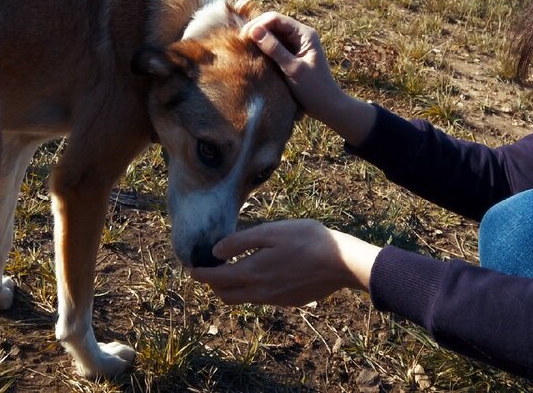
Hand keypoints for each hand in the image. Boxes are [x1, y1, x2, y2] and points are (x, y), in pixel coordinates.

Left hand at [189, 220, 380, 306]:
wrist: (342, 263)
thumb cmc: (308, 240)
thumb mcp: (271, 232)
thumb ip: (241, 242)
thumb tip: (216, 252)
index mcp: (252, 273)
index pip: (215, 279)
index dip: (200, 274)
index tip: (190, 269)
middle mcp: (260, 292)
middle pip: (226, 296)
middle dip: (212, 285)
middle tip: (208, 271)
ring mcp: (275, 299)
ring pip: (244, 299)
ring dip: (232, 288)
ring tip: (231, 272)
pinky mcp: (289, 301)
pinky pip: (262, 298)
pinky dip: (252, 289)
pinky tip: (261, 274)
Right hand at [242, 12, 375, 144]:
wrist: (327, 106)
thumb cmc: (314, 89)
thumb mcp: (293, 68)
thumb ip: (274, 49)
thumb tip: (254, 31)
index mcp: (304, 34)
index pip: (276, 19)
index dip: (258, 24)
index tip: (244, 37)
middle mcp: (299, 35)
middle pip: (272, 24)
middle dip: (256, 29)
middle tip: (240, 42)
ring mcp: (295, 45)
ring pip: (271, 34)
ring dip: (258, 39)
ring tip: (244, 47)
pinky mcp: (290, 55)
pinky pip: (273, 46)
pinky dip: (262, 48)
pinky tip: (253, 54)